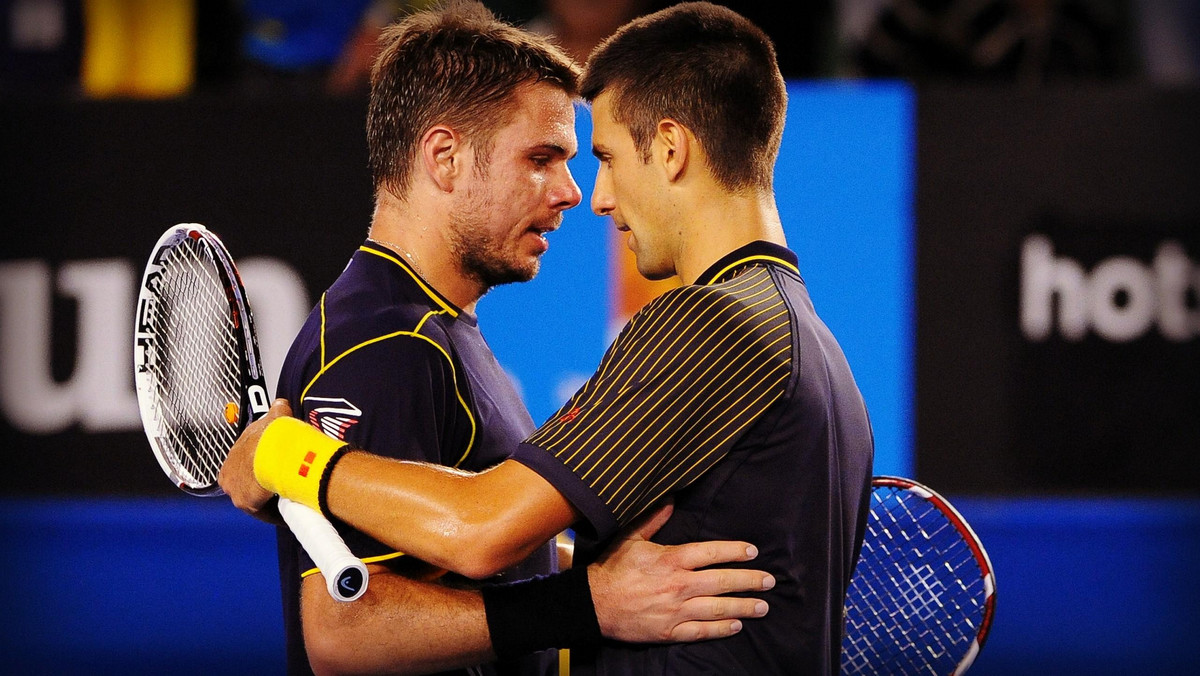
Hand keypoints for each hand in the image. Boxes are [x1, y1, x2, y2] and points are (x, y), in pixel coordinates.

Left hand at [218, 398, 291, 522]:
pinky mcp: (248, 505)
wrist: (274, 450)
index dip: (258, 468)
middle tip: (282, 483)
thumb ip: (276, 410)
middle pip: (248, 486)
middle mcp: (229, 478)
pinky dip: (277, 511)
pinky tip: (290, 504)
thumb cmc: (272, 435)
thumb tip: (280, 403)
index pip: (243, 468)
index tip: (273, 469)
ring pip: (256, 500)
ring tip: (289, 494)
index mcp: (231, 459)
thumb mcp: (275, 417)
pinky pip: (265, 512)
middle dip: (263, 486)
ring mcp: (237, 493)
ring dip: (270, 498)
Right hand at [587, 502, 772, 642]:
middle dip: (749, 580)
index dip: (735, 551)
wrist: (593, 605)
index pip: (711, 552)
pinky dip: (722, 629)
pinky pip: (702, 631)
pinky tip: (737, 625)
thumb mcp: (631, 538)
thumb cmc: (612, 569)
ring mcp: (676, 610)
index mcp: (671, 559)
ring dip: (744, 606)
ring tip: (762, 606)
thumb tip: (670, 499)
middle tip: (769, 581)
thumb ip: (653, 519)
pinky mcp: (670, 631)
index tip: (753, 551)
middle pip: (722, 581)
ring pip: (718, 608)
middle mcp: (678, 585)